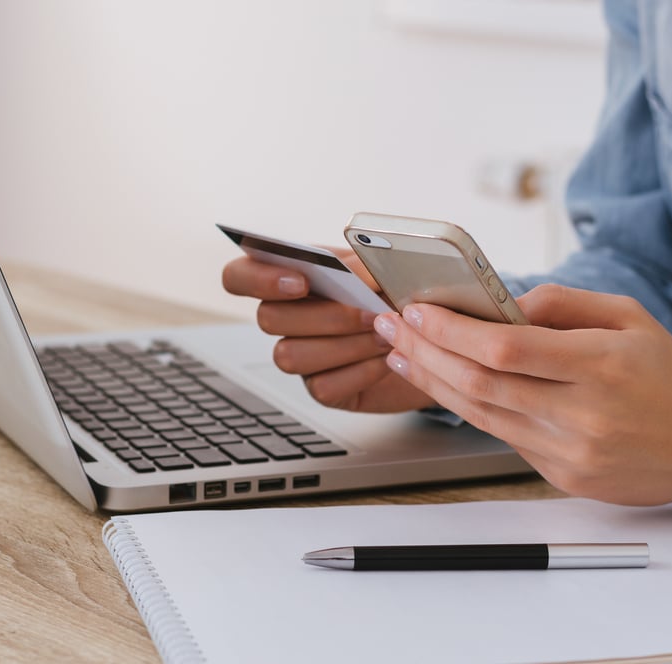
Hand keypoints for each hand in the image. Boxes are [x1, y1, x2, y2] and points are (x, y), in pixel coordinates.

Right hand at [222, 249, 435, 412]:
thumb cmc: (399, 293)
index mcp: (290, 277)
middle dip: (322, 315)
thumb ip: (364, 265)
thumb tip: (355, 277)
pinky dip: (358, 371)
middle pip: (267, 318)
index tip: (300, 281)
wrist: (432, 336)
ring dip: (342, 344)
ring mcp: (301, 355)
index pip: (239, 276)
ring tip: (385, 334)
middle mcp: (287, 317)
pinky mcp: (323, 389)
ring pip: (289, 356)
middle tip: (370, 311)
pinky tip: (386, 359)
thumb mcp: (382, 267)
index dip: (256, 278)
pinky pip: (321, 386)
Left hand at [373, 284, 671, 505]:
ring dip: (431, 381)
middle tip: (390, 326)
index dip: (451, 330)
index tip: (417, 311)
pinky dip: (463, 406)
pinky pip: (500, 435)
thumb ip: (561, 303)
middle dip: (425, 351)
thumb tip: (499, 303)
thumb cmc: (663, 373)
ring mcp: (569, 451)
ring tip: (401, 352)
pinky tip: (441, 383)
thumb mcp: (626, 317)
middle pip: (480, 383)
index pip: (506, 347)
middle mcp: (582, 414)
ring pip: (479, 414)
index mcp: (601, 365)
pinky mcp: (560, 474)